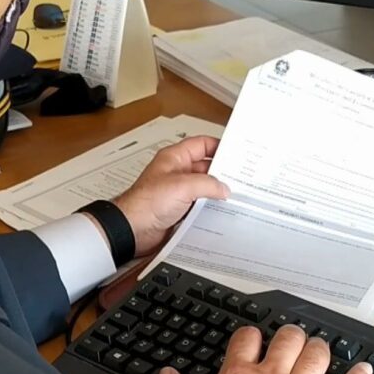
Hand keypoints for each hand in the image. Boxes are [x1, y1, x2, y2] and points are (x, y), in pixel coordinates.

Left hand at [110, 136, 229, 256]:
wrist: (133, 229)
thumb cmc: (146, 203)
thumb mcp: (183, 186)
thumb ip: (208, 184)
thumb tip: (224, 188)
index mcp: (175, 158)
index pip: (201, 145)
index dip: (218, 146)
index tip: (235, 153)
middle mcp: (177, 173)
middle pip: (205, 167)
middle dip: (222, 172)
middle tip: (240, 177)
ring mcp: (178, 191)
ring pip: (204, 187)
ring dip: (217, 192)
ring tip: (235, 195)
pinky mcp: (179, 209)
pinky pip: (199, 204)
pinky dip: (210, 207)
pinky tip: (222, 211)